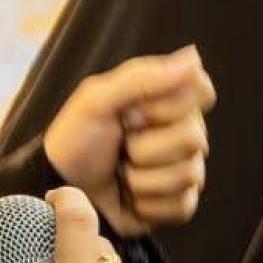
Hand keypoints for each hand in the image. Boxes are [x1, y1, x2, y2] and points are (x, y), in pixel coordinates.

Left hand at [43, 45, 215, 236]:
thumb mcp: (96, 101)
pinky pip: (181, 205)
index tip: (133, 110)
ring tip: (121, 172)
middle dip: (145, 146)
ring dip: (141, 178)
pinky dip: (146, 203)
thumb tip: (193, 58)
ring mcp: (184, 168)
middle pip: (194, 138)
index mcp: (166, 100)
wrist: (62, 190)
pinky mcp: (178, 203)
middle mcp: (182, 132)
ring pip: (188, 174)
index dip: (167, 104)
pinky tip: (130, 196)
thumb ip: (142, 78)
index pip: (200, 90)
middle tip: (120, 145)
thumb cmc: (75, 142)